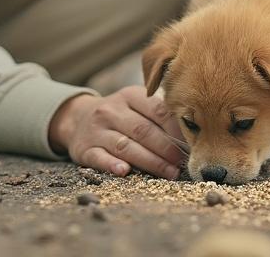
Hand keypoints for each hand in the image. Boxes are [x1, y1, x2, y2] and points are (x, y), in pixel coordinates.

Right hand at [48, 86, 184, 179]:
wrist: (76, 118)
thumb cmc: (120, 114)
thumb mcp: (136, 104)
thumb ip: (159, 113)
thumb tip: (192, 136)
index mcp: (129, 96)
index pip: (157, 110)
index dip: (176, 129)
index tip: (192, 144)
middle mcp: (111, 111)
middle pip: (143, 131)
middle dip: (167, 149)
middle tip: (184, 164)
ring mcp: (96, 130)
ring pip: (125, 146)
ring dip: (150, 162)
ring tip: (170, 173)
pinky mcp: (84, 149)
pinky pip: (99, 157)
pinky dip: (112, 165)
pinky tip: (125, 172)